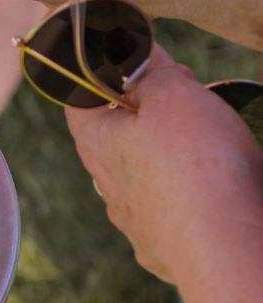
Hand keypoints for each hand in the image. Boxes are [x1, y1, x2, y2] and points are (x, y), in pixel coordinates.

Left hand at [68, 47, 262, 284]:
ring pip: (145, 175)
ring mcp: (136, 221)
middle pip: (116, 135)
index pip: (77, 96)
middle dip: (148, 110)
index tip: (137, 58)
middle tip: (189, 92)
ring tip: (209, 140)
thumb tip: (135, 55)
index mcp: (96, 143)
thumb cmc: (196, 165)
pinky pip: (172, 210)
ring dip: (170, 153)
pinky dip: (189, 192)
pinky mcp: (166, 248)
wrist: (225, 248)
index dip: (103, 70)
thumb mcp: (173, 93)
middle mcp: (107, 186)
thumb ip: (150, 70)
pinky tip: (213, 187)